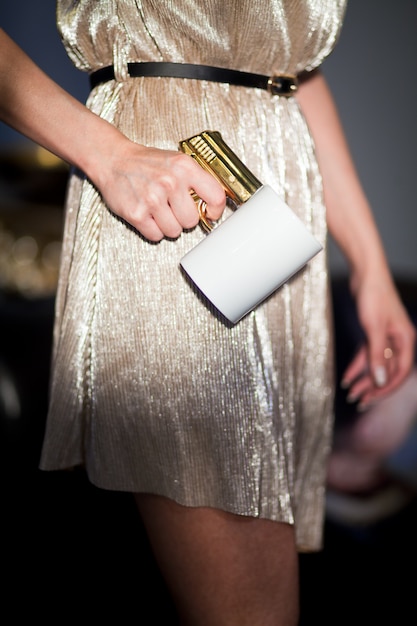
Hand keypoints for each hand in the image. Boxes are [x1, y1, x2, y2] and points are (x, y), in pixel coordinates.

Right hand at [93, 139, 225, 241]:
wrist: (113, 160)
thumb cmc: (145, 163)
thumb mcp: (177, 161)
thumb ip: (196, 180)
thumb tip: (213, 204)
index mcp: (184, 167)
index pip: (216, 196)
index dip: (215, 210)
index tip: (210, 213)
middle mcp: (170, 182)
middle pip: (192, 221)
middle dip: (183, 219)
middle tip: (173, 208)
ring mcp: (153, 199)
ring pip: (175, 232)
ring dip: (167, 226)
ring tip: (159, 211)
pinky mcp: (137, 214)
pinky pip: (156, 236)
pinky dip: (152, 230)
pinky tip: (148, 216)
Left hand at [341, 275, 415, 409]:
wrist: (365, 273)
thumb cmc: (374, 296)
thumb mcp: (374, 329)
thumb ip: (377, 356)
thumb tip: (381, 381)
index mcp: (406, 340)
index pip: (400, 372)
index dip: (386, 388)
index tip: (370, 399)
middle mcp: (399, 340)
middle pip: (388, 371)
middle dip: (373, 387)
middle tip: (357, 401)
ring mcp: (387, 337)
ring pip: (377, 364)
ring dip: (364, 379)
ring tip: (349, 393)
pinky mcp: (374, 332)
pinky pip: (368, 354)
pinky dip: (358, 365)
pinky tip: (346, 377)